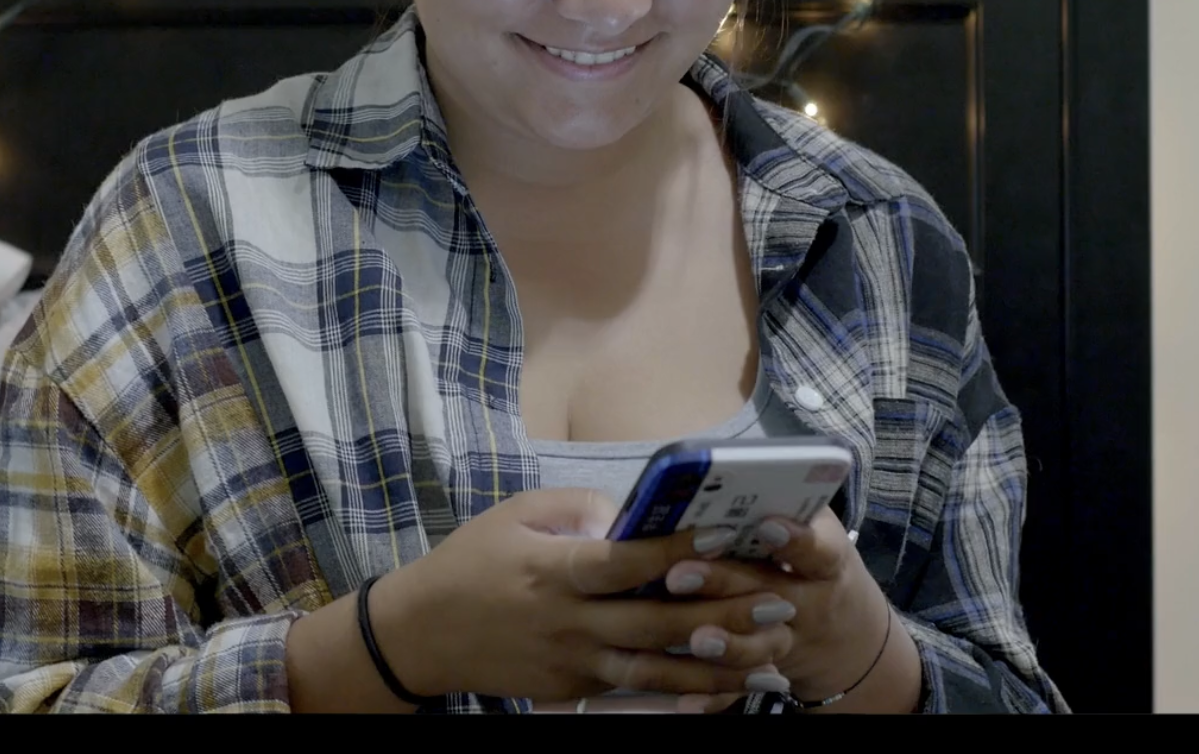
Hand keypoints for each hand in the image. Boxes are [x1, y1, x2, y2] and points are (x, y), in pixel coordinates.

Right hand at [376, 488, 804, 703]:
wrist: (422, 634)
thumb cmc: (471, 562)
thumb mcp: (518, 514)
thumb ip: (579, 507)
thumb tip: (633, 514)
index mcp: (556, 570)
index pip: (627, 561)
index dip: (678, 551)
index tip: (726, 537)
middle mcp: (570, 621)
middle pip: (656, 620)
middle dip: (722, 611)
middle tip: (776, 601)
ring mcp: (573, 662)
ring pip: (656, 668)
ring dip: (715, 663)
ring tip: (767, 655)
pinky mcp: (572, 689)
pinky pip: (633, 692)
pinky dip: (679, 692)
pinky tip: (721, 686)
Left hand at [658, 507, 895, 711]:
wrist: (847, 633)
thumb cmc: (813, 561)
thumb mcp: (816, 529)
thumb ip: (779, 504)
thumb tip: (709, 470)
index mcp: (825, 561)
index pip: (816, 548)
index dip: (794, 539)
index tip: (763, 525)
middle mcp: (811, 604)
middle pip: (770, 594)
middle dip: (725, 584)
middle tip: (679, 573)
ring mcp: (789, 642)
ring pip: (759, 648)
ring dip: (725, 645)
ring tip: (693, 638)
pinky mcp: (765, 672)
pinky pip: (739, 689)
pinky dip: (714, 697)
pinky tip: (687, 700)